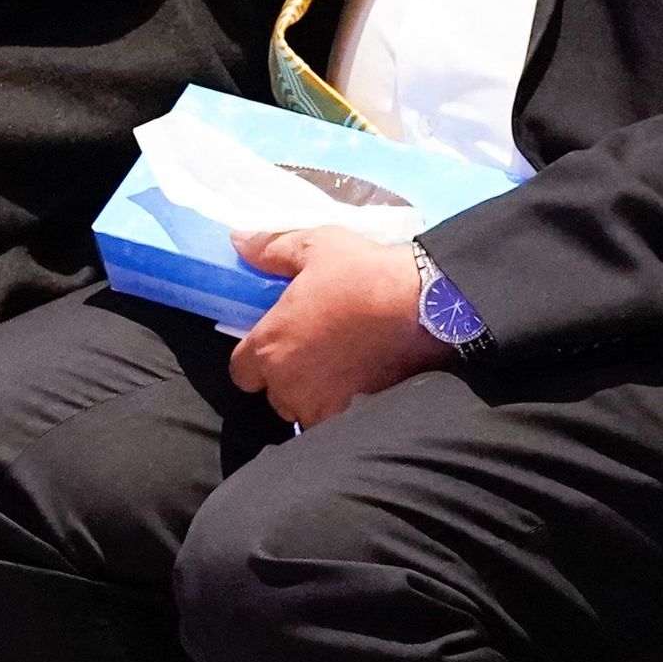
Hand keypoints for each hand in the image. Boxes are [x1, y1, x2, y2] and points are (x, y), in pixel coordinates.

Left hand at [226, 227, 443, 429]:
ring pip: (303, 410)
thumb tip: (237, 243)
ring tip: (336, 368)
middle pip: (273, 395)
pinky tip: (358, 382)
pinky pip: (335, 418)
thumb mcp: (314, 247)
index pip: (240, 372)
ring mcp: (321, 405)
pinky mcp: (354, 415)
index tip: (275, 342)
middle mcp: (288, 385)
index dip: (255, 358)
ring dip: (312, 396)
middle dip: (285, 378)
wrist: (425, 308)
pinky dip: (342, 405)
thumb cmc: (362, 275)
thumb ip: (269, 249)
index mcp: (269, 347)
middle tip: (310, 352)